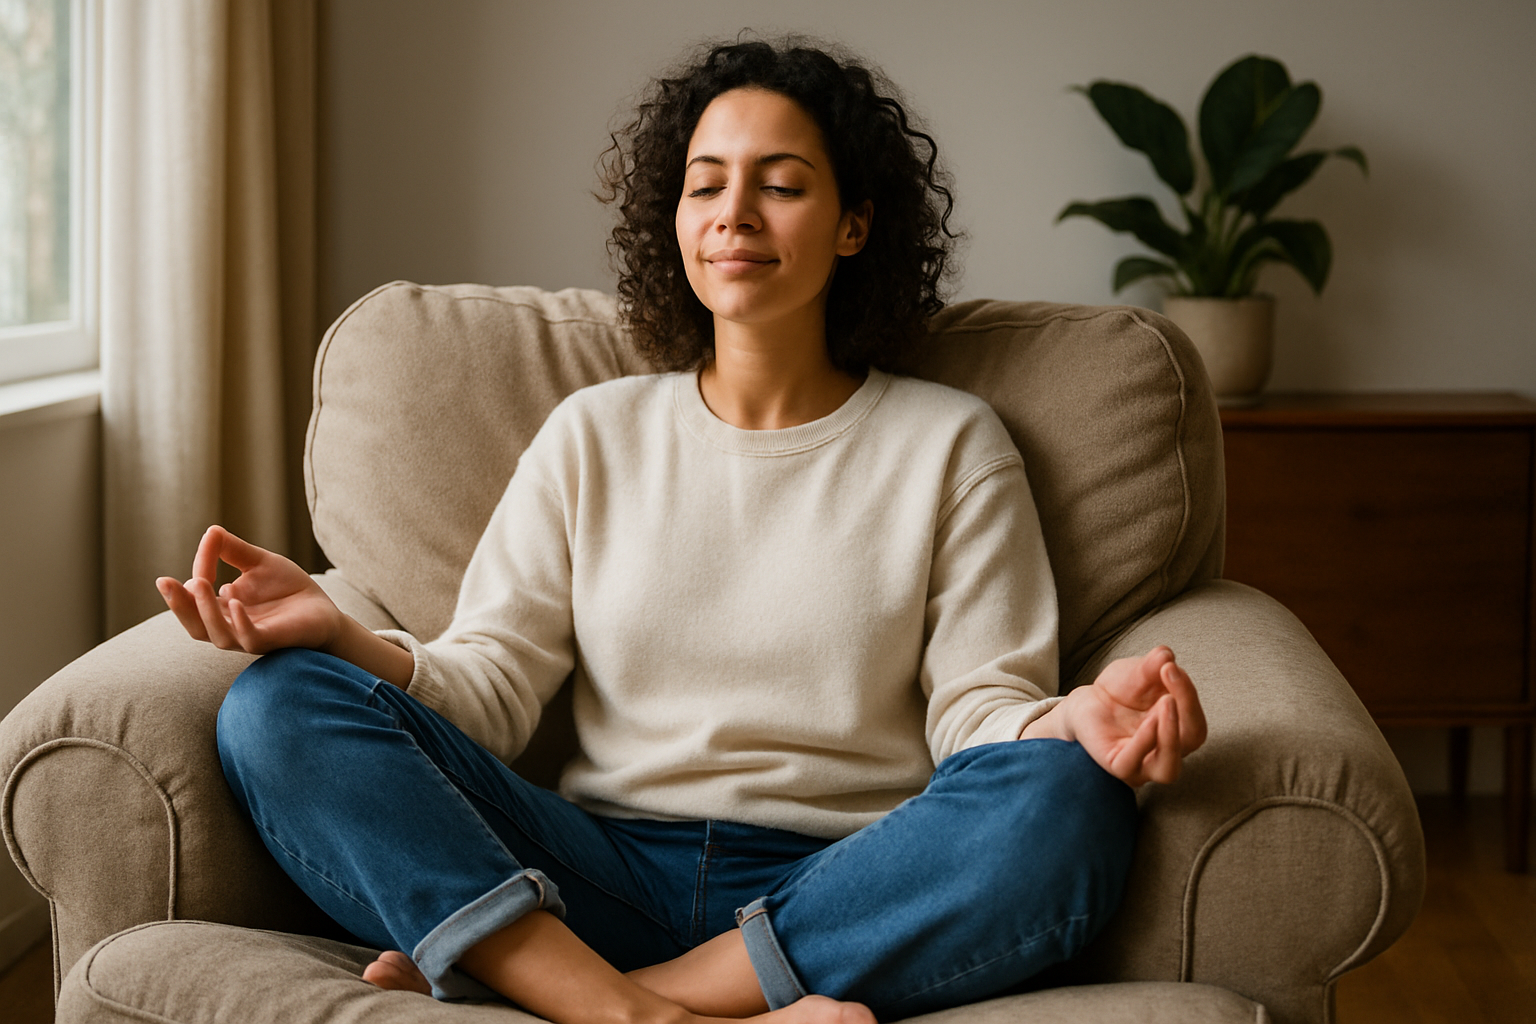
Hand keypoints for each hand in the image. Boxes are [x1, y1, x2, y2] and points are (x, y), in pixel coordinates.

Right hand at [156, 525, 343, 654]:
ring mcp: (249, 637)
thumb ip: (232, 550)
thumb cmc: (288, 589)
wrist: (323, 610)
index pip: (196, 598)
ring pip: (217, 634)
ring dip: (205, 610)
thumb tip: (210, 531)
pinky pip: (249, 638)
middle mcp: (230, 627)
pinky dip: (239, 622)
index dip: (196, 574)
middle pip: (194, 624)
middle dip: (178, 604)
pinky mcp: (272, 641)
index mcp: (221, 611)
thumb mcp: (258, 564)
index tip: (206, 548)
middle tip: (164, 582)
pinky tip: (235, 602)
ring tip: (200, 584)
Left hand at [1024, 646, 1206, 786]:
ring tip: (1166, 701)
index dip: (1189, 693)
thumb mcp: (1138, 671)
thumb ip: (1154, 664)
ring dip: (1171, 734)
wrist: (1088, 701)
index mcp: (1181, 730)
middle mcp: (1167, 752)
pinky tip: (1148, 721)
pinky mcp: (1117, 767)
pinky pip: (1131, 763)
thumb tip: (1166, 655)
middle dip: (1187, 708)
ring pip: (1167, 769)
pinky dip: (1143, 742)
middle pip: (1190, 740)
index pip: (1195, 720)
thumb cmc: (1121, 690)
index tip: (1171, 666)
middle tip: (1171, 675)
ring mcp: (1142, 765)